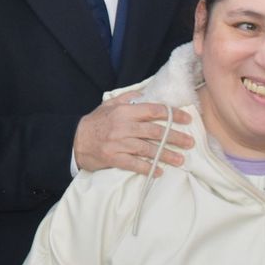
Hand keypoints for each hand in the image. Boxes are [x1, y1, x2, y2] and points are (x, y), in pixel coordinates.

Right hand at [74, 94, 192, 175]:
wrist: (74, 141)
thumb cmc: (95, 123)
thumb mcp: (109, 105)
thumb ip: (128, 98)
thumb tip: (146, 92)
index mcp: (124, 111)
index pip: (154, 110)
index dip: (173, 115)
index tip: (187, 119)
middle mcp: (123, 127)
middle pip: (155, 131)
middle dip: (175, 137)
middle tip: (190, 142)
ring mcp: (118, 143)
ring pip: (148, 149)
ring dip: (166, 155)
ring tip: (180, 159)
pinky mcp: (113, 158)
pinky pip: (134, 164)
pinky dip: (148, 168)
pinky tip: (159, 171)